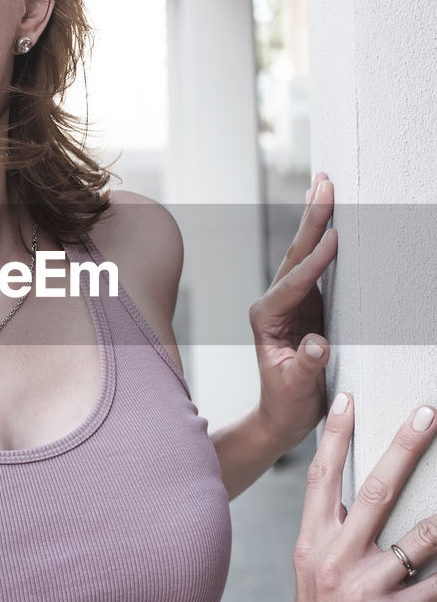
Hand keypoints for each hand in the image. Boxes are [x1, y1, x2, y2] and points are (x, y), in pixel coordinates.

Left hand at [248, 172, 336, 452]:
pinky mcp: (306, 302)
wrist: (282, 416)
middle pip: (295, 254)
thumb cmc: (287, 404)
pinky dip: (325, 238)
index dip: (315, 263)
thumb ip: (305, 366)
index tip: (335, 239)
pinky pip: (317, 264)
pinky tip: (333, 218)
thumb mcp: (295, 389)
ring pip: (304, 252)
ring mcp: (290, 300)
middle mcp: (273, 302)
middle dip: (312, 219)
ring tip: (325, 186)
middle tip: (325, 184)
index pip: (293, 285)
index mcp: (265, 318)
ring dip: (317, 219)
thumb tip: (318, 344)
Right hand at [275, 394, 436, 601]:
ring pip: (417, 539)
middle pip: (374, 491)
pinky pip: (436, 587)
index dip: (335, 436)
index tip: (346, 399)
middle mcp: (335, 558)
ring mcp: (363, 588)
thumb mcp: (313, 570)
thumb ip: (332, 532)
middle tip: (427, 414)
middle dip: (405, 448)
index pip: (321, 477)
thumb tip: (353, 496)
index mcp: (313, 542)